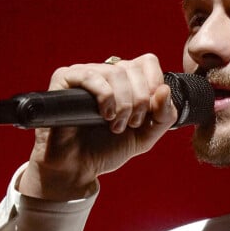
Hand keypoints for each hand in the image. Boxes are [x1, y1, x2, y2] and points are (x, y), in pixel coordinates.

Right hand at [19, 53, 177, 199]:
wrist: (78, 168)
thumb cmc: (108, 149)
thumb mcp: (146, 135)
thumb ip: (164, 115)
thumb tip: (165, 90)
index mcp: (126, 79)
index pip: (148, 62)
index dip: (154, 84)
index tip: (149, 111)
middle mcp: (106, 72)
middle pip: (133, 68)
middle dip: (139, 100)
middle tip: (131, 124)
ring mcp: (85, 73)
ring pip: (115, 72)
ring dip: (123, 103)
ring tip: (115, 125)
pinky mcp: (64, 79)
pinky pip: (90, 75)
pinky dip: (105, 96)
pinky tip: (104, 115)